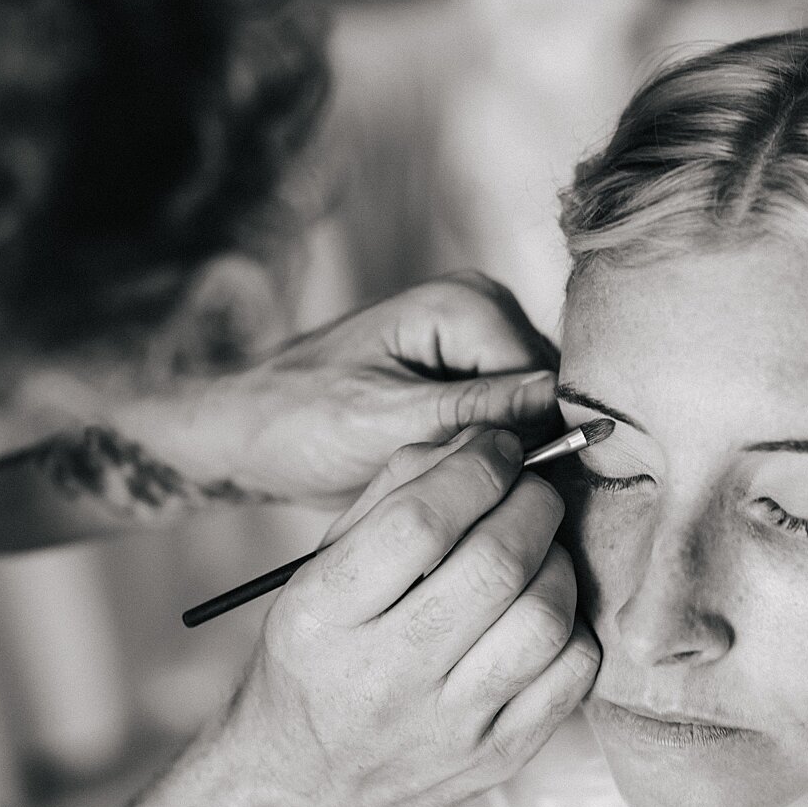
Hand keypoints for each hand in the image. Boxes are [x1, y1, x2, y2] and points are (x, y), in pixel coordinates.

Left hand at [99, 273, 563, 512]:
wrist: (248, 435)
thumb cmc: (295, 420)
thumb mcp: (382, 422)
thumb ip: (473, 411)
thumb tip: (559, 406)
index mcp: (465, 303)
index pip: (549, 380)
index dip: (534, 445)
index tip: (497, 497)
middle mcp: (485, 313)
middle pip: (550, 399)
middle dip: (518, 455)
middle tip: (468, 503)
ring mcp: (482, 349)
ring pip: (538, 421)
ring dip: (507, 465)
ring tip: (455, 496)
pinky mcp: (475, 384)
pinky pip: (515, 429)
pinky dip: (494, 466)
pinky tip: (457, 491)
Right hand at [210, 426, 599, 806]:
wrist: (298, 788)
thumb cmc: (315, 658)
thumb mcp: (320, 570)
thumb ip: (393, 496)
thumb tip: (480, 443)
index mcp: (324, 616)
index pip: (419, 524)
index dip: (477, 468)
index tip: (498, 449)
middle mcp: (386, 676)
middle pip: (496, 565)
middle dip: (531, 503)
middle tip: (529, 489)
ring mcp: (451, 725)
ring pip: (546, 618)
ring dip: (558, 561)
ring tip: (537, 549)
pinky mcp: (501, 756)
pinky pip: (574, 673)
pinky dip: (573, 625)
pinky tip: (542, 611)